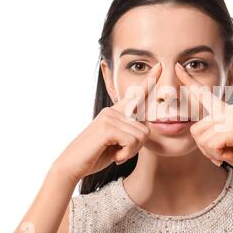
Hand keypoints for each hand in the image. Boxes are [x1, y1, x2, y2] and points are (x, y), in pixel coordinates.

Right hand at [51, 63, 161, 182]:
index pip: (135, 95)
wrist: (72, 166)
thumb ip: (129, 132)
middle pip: (146, 128)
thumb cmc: (95, 156)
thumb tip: (144, 128)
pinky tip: (113, 156)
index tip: (159, 66)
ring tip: (115, 153)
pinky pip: (132, 141)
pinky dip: (126, 153)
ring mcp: (109, 116)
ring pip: (141, 135)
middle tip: (120, 152)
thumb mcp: (117, 142)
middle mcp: (113, 110)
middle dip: (137, 147)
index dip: (149, 81)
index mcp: (116, 112)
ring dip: (131, 151)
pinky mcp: (107, 127)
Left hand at [175, 62, 232, 180]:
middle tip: (223, 153)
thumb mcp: (224, 141)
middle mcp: (228, 109)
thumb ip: (210, 132)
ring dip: (212, 153)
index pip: (203, 94)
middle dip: (204, 148)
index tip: (176, 66)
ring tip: (230, 153)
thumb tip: (194, 130)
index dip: (188, 80)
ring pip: (201, 138)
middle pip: (195, 129)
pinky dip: (218, 155)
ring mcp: (232, 117)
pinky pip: (211, 144)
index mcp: (225, 111)